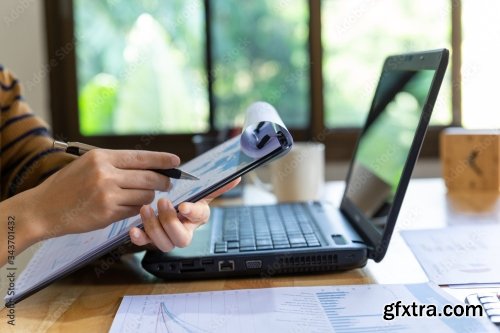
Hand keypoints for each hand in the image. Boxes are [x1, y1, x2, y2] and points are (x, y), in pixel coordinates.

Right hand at [24, 149, 179, 240]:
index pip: (141, 157)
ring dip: (149, 197)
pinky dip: (137, 209)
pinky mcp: (107, 213)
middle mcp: (106, 174)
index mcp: (102, 157)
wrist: (43, 209)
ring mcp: (107, 195)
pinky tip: (129, 207)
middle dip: (163, 181)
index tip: (176, 162)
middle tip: (168, 183)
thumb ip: (115, 164)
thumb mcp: (88, 165)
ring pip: (145, 195)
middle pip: (149, 177)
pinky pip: (134, 210)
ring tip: (143, 196)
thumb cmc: (66, 186)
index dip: (162, 160)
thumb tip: (147, 166)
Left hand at [129, 178, 240, 250]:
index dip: (192, 212)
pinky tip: (134, 229)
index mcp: (198, 218)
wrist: (174, 207)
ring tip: (146, 209)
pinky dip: (139, 238)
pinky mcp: (151, 238)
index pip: (199, 217)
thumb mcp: (202, 192)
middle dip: (170, 222)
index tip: (184, 205)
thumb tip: (237, 177)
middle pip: (181, 239)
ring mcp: (168, 237)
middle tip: (162, 202)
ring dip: (153, 227)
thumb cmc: (188, 199)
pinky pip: (145, 244)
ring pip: (163, 243)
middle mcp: (184, 231)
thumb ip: (218, 186)